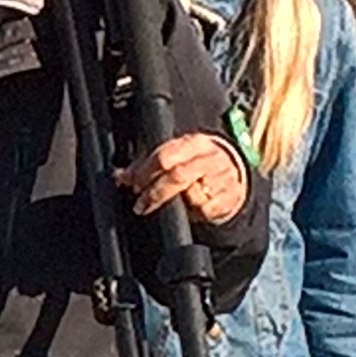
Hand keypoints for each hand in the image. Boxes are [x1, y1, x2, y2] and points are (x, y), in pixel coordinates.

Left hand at [119, 131, 250, 223]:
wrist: (235, 173)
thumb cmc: (196, 164)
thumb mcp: (175, 155)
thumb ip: (146, 165)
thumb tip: (121, 177)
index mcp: (194, 143)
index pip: (165, 155)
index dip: (145, 172)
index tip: (133, 184)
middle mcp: (209, 159)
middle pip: (177, 176)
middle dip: (155, 192)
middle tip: (141, 204)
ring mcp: (222, 179)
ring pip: (193, 195)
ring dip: (173, 203)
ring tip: (163, 207)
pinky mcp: (229, 198)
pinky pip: (206, 211)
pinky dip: (193, 214)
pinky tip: (187, 212)